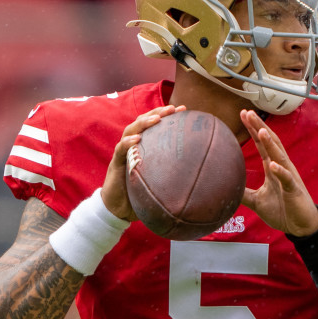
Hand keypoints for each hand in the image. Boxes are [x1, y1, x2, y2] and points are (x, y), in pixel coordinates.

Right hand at [101, 105, 184, 220]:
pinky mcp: (115, 163)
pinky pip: (120, 150)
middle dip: (157, 113)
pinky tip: (137, 139)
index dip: (167, 116)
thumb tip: (202, 179)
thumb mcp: (160, 183)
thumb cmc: (141, 196)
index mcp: (144, 147)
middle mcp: (133, 146)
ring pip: (130, 130)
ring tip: (156, 118)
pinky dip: (127, 143)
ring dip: (143, 122)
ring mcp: (123, 153)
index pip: (155, 126)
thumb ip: (174, 176)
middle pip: (143, 122)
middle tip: (172, 108)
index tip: (184, 110)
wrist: (118, 209)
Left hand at [239, 109, 317, 236]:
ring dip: (270, 143)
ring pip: (279, 156)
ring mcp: (289, 177)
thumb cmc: (283, 211)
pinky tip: (273, 165)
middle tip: (248, 112)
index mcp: (273, 168)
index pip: (262, 144)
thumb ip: (243, 193)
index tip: (243, 114)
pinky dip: (280, 172)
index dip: (253, 129)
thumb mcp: (257, 201)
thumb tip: (225, 189)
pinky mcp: (294, 190)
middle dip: (259, 127)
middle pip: (270, 143)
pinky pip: (287, 179)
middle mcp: (282, 168)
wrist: (301, 226)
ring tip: (261, 130)